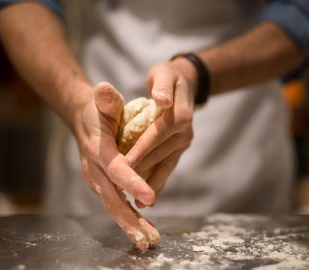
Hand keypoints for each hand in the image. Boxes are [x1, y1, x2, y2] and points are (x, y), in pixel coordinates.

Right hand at [75, 82, 159, 250]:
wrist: (82, 120)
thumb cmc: (96, 111)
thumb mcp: (101, 101)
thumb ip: (106, 100)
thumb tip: (104, 89)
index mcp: (98, 150)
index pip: (116, 169)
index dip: (132, 182)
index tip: (150, 196)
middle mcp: (95, 170)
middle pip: (112, 198)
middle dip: (130, 218)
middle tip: (148, 237)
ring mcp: (97, 180)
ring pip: (113, 206)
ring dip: (130, 224)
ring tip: (147, 240)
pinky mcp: (102, 185)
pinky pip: (116, 204)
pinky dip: (128, 218)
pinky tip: (142, 230)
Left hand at [126, 58, 197, 206]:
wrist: (183, 82)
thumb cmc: (167, 76)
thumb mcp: (164, 74)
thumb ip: (162, 86)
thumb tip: (162, 100)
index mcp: (180, 115)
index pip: (157, 134)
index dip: (142, 148)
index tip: (126, 162)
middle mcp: (185, 132)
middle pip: (161, 154)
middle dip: (142, 170)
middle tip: (123, 188)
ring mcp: (184, 142)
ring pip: (166, 165)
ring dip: (151, 183)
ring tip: (137, 202)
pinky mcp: (180, 149)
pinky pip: (168, 166)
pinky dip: (158, 181)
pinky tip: (149, 196)